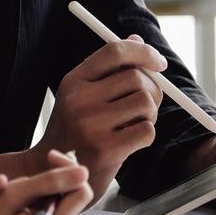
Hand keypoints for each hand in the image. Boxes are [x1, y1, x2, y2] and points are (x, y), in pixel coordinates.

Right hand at [0, 37, 166, 198]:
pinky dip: (146, 134)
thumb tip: (137, 40)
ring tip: (132, 123)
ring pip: (145, 103)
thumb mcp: (84, 94)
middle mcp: (78, 100)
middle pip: (136, 78)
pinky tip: (129, 141)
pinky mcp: (105, 149)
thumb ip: (110, 68)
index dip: (142, 52)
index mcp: (73, 81)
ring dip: (148, 114)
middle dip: (151, 89)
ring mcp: (90, 125)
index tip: (158, 62)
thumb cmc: (76, 130)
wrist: (56, 174)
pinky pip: (147, 130)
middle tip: (146, 103)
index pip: (114, 51)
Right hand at [0, 151, 92, 214]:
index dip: (69, 170)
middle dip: (43, 182)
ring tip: (1, 194)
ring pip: (46, 207)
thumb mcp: (8, 196)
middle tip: (16, 175)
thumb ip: (48, 184)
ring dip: (29, 194)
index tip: (50, 157)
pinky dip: (21, 206)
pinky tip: (2, 207)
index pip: (80, 195)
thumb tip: (83, 172)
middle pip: (63, 201)